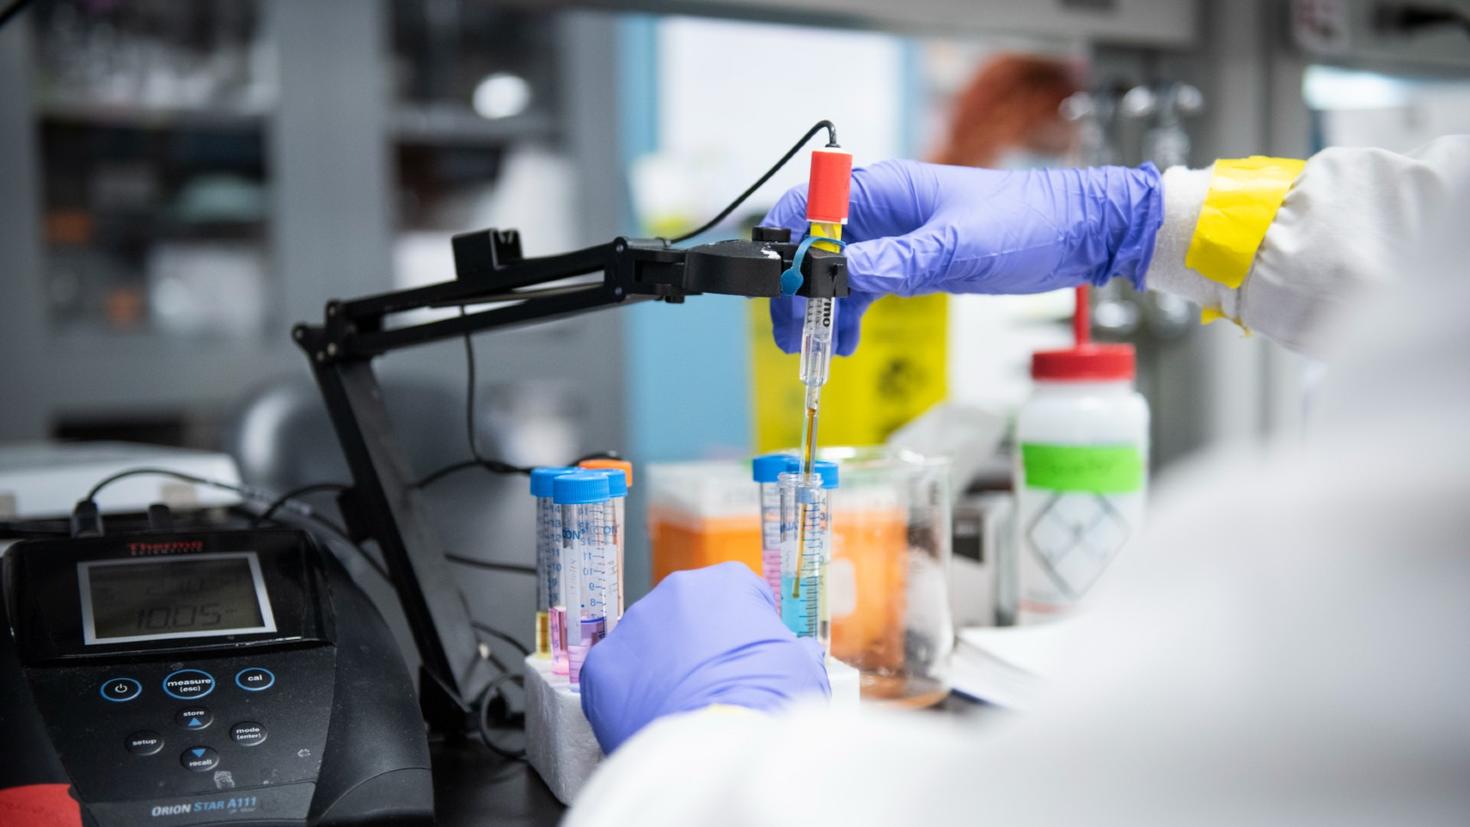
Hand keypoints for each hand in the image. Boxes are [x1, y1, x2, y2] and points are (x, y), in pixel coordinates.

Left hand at [579, 562, 829, 753]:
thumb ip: (792, 650)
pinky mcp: (601, 665)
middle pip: (688, 614)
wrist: (719, 749)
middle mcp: (676, 590)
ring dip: (663, 667)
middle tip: (716, 684)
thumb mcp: (803, 669)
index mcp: (728, 582)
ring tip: (685, 706)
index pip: (739, 596)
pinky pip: (616, 677)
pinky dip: (630, 696)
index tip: (751, 659)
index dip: (748, 630)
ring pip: (649, 643)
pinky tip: (654, 717)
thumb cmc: (769, 702)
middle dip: (699, 644)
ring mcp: (634, 625)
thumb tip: (797, 655)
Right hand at [761, 159, 1162, 354]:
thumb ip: (897, 262)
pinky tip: (845, 343)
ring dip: (817, 310)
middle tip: (793, 334)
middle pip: (812, 247)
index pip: (808, 207)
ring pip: (832, 274)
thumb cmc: (1028, 222)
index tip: (782, 289)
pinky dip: (847, 316)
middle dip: (795, 290)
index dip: (786, 247)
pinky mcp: (908, 262)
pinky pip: (862, 289)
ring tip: (813, 349)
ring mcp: (892, 238)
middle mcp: (879, 210)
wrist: (1077, 234)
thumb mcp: (959, 247)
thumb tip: (837, 274)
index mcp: (883, 188)